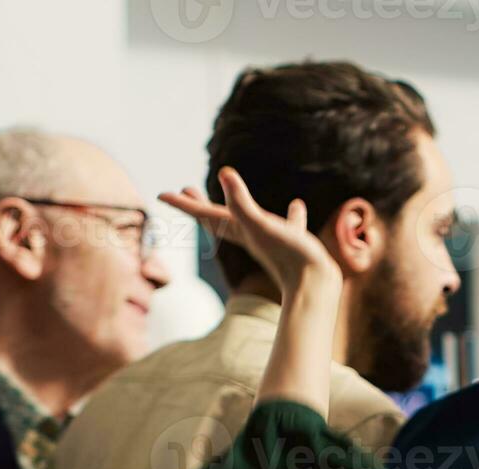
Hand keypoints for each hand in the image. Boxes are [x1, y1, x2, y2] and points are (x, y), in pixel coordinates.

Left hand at [159, 167, 338, 295]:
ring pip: (251, 220)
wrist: (316, 287)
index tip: (161, 195)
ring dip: (240, 206)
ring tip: (236, 192)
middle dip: (201, 205)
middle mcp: (252, 235)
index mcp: (239, 230)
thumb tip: (224, 172)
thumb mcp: (262, 224)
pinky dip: (290, 215)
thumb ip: (241, 201)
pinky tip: (296, 206)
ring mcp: (272, 241)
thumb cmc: (288, 256)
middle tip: (186, 191)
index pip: (204, 214)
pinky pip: (288, 225)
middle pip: (219, 218)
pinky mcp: (292, 244)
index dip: (183, 204)